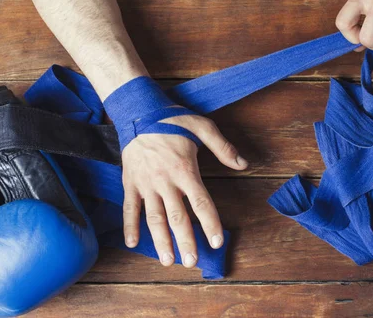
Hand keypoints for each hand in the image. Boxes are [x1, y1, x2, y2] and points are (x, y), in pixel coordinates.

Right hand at [121, 114, 247, 267]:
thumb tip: (244, 165)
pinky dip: (129, 226)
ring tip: (167, 261)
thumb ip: (224, 148)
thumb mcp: (203, 127)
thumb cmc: (173, 119)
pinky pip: (129, 208)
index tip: (216, 242)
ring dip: (160, 241)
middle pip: (177, 217)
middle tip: (192, 262)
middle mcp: (165, 181)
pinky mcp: (130, 183)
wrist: (138, 110)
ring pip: (153, 218)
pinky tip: (132, 243)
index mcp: (185, 170)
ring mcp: (145, 184)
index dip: (210, 224)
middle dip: (185, 241)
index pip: (201, 203)